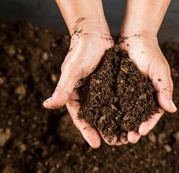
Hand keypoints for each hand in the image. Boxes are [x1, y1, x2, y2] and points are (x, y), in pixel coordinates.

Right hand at [43, 20, 113, 147]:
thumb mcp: (72, 70)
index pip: (80, 117)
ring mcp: (99, 90)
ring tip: (124, 134)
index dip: (87, 131)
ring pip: (107, 110)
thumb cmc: (81, 51)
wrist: (94, 34)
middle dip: (103, 131)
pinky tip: (131, 116)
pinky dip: (122, 108)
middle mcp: (87, 94)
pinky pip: (116, 98)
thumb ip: (62, 88)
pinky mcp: (110, 83)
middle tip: (114, 143)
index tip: (96, 144)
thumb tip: (47, 106)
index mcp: (75, 94)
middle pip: (94, 117)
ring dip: (114, 122)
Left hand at [119, 33, 176, 143]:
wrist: (134, 38)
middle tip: (127, 139)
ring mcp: (129, 92)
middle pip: (138, 117)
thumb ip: (164, 89)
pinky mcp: (117, 86)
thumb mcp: (159, 70)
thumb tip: (172, 109)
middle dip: (133, 128)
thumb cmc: (150, 53)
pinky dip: (111, 111)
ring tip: (116, 134)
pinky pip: (114, 101)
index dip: (147, 124)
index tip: (140, 132)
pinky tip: (105, 119)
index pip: (153, 114)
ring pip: (125, 112)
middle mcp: (141, 96)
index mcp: (154, 94)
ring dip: (121, 124)